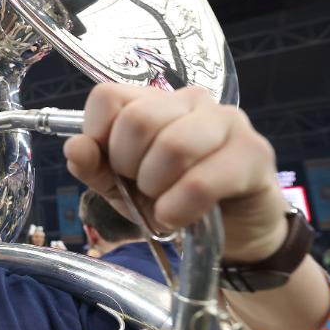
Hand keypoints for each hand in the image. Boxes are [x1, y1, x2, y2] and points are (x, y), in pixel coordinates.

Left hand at [64, 85, 287, 262]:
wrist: (231, 232)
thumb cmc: (173, 200)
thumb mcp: (121, 188)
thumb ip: (94, 166)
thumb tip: (76, 147)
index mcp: (153, 101)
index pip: (107, 97)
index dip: (98, 137)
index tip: (113, 166)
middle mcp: (190, 99)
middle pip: (138, 120)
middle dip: (129, 167)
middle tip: (144, 188)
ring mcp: (226, 120)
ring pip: (173, 146)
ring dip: (157, 189)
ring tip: (165, 201)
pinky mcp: (253, 152)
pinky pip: (202, 181)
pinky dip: (179, 207)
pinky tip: (178, 217)